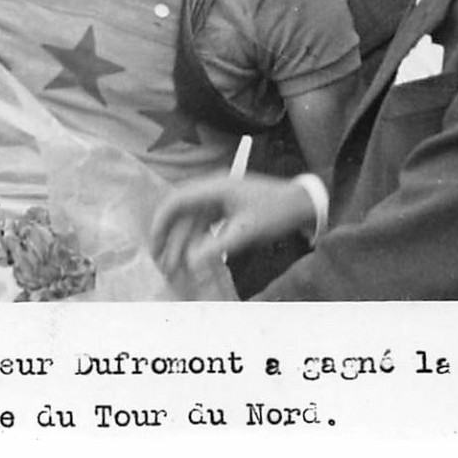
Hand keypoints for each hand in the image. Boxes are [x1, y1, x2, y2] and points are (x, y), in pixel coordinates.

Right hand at [150, 174, 316, 279]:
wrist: (302, 203)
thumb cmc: (276, 212)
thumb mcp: (247, 231)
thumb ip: (217, 246)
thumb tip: (190, 262)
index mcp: (214, 188)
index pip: (177, 201)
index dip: (162, 223)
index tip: (155, 246)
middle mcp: (213, 190)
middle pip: (182, 213)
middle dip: (170, 239)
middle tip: (161, 264)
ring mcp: (219, 200)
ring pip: (192, 222)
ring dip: (183, 244)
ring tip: (174, 269)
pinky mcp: (227, 209)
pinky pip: (205, 225)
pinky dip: (197, 242)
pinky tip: (192, 260)